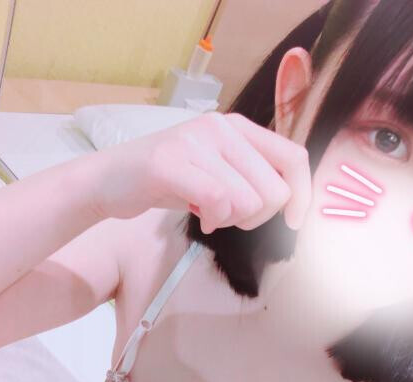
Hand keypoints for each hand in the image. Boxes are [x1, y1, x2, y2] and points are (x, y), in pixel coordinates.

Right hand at [91, 112, 311, 231]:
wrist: (110, 180)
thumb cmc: (170, 181)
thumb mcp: (218, 171)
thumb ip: (252, 177)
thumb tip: (291, 202)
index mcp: (238, 127)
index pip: (294, 157)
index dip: (302, 195)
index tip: (293, 223)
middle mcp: (221, 128)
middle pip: (275, 191)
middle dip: (257, 217)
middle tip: (229, 216)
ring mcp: (195, 142)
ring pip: (248, 201)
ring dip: (231, 220)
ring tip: (209, 212)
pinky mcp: (170, 162)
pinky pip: (218, 201)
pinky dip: (214, 219)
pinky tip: (201, 218)